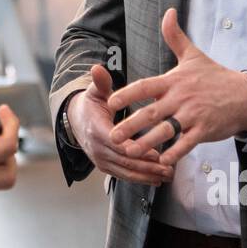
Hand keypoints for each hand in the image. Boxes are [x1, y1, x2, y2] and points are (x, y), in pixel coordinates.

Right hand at [68, 64, 172, 185]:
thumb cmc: (91, 104)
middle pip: (124, 161)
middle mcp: (97, 148)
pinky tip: (156, 179)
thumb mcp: (95, 91)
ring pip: (125, 171)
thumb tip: (97, 68)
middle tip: (169, 168)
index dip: (137, 149)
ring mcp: (100, 160)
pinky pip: (123, 175)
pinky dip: (140, 179)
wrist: (76, 120)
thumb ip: (100, 82)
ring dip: (147, 176)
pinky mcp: (105, 167)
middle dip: (147, 167)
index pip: (117, 143)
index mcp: (96, 129)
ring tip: (167, 175)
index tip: (156, 153)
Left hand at [106, 8, 246, 166]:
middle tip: (112, 135)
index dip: (127, 94)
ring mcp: (193, 115)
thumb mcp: (194, 55)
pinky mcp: (204, 130)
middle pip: (152, 113)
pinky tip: (162, 161)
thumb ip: (175, 36)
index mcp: (174, 81)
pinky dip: (175, 152)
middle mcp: (181, 98)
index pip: (145, 86)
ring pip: (166, 131)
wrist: (245, 95)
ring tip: (130, 151)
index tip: (110, 102)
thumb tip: (168, 12)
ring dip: (147, 142)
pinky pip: (187, 144)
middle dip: (131, 125)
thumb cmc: (215, 76)